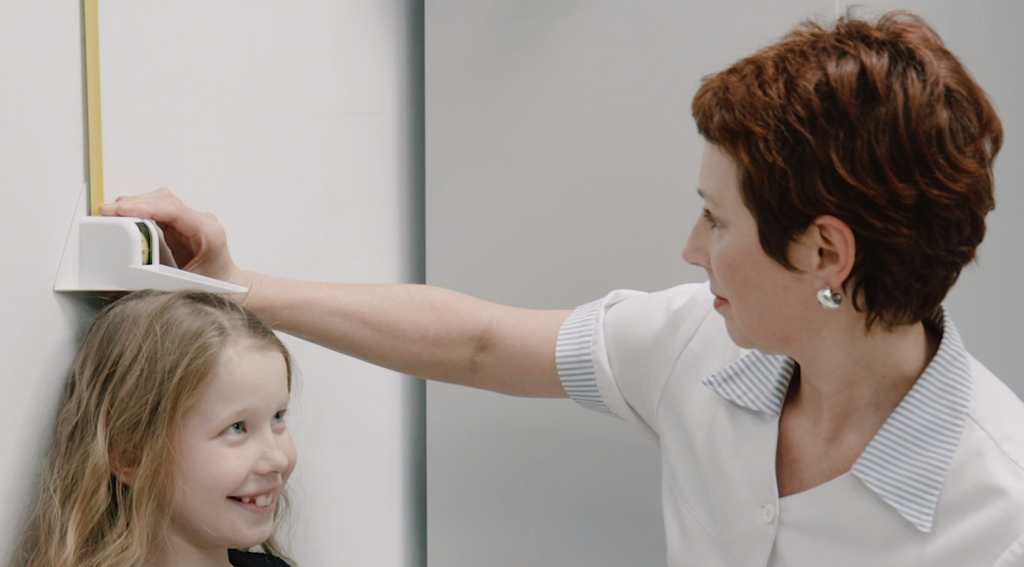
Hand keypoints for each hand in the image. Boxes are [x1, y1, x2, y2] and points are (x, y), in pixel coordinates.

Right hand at [98, 188, 244, 286]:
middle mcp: (201, 222)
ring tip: (112, 213)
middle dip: (133, 204)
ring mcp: (191, 222)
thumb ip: (156, 284)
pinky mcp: (181, 226)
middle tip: (107, 212)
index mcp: (209, 232)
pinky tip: (124, 216)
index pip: (174, 210)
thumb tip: (123, 285)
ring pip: (160, 202)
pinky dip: (140, 211)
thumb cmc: (218, 288)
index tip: (120, 209)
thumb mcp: (187, 287)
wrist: (231, 287)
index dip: (145, 207)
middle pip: (164, 200)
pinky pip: (158, 211)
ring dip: (135, 205)